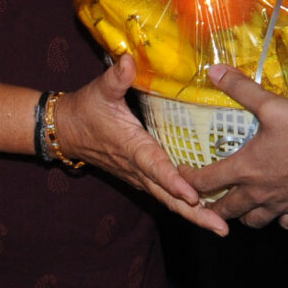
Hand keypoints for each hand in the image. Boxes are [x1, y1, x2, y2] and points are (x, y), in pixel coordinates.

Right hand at [49, 54, 228, 235]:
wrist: (66, 130)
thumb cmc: (86, 108)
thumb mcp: (100, 89)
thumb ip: (117, 76)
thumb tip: (128, 60)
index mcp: (132, 147)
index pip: (155, 166)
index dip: (173, 181)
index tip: (193, 195)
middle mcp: (137, 168)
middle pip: (168, 196)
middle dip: (194, 213)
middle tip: (221, 227)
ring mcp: (139, 177)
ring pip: (168, 200)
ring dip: (194, 215)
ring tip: (221, 226)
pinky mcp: (142, 178)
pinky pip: (165, 195)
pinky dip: (185, 207)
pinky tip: (208, 210)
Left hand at [194, 64, 287, 228]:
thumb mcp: (272, 106)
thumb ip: (242, 89)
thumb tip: (214, 70)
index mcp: (245, 169)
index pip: (206, 181)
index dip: (188, 179)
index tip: (183, 174)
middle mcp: (258, 193)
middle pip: (227, 210)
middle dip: (214, 207)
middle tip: (208, 201)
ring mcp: (281, 205)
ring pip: (254, 221)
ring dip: (245, 215)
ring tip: (243, 207)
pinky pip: (285, 224)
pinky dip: (279, 220)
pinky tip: (281, 212)